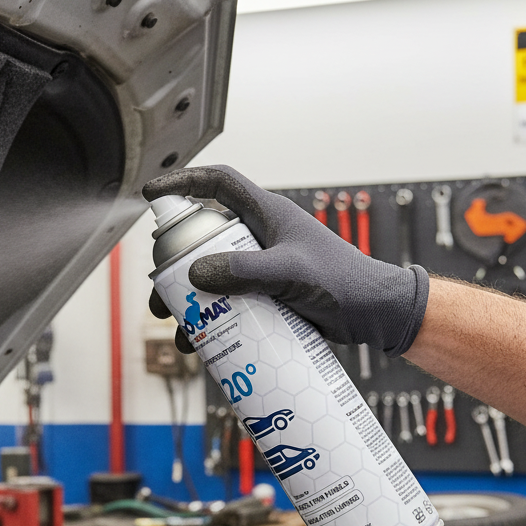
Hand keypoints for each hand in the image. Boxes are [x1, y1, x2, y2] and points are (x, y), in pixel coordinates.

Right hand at [145, 166, 428, 356]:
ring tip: (175, 323)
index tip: (151, 195)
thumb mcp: (290, 273)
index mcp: (266, 215)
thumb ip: (244, 270)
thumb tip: (194, 274)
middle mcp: (259, 237)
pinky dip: (210, 320)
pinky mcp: (265, 295)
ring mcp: (261, 267)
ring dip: (187, 299)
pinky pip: (227, 303)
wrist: (374, 315)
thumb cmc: (344, 283)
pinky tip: (201, 342)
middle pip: (202, 239)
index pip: (218, 184)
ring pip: (210, 276)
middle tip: (159, 288)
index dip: (182, 183)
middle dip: (173, 263)